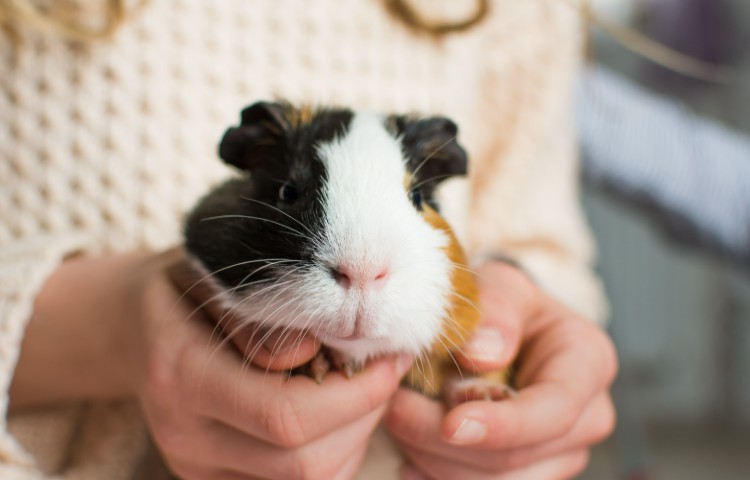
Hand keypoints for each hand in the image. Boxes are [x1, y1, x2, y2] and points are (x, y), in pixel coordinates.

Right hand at [12, 248, 410, 478]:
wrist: (131, 324)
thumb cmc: (185, 287)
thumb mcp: (215, 271)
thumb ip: (260, 316)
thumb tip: (313, 356)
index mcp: (181, 376)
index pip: (287, 417)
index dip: (357, 396)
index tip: (391, 357)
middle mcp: (185, 436)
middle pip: (304, 463)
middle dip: (365, 417)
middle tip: (384, 370)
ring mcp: (196, 466)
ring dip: (354, 438)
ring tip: (360, 388)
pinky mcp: (211, 478)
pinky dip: (332, 453)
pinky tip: (336, 412)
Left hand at [385, 261, 616, 479]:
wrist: (511, 329)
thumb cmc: (506, 305)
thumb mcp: (502, 285)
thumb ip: (496, 309)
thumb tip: (480, 355)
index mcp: (589, 363)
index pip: (553, 409)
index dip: (502, 425)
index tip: (450, 425)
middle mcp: (588, 417)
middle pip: (516, 456)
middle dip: (445, 441)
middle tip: (393, 410)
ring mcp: (563, 454)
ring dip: (434, 459)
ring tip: (398, 421)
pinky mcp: (533, 473)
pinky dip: (437, 476)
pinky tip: (409, 457)